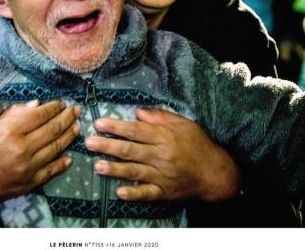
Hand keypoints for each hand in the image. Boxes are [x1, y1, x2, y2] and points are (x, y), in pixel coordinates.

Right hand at [0, 100, 79, 217]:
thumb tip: (37, 104)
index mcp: (10, 131)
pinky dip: (62, 163)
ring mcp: (27, 167)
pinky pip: (51, 171)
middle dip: (67, 118)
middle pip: (52, 129)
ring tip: (77, 127)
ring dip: (69, 136)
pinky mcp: (30, 183)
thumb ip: (14, 115)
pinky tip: (69, 155)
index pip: (39, 115)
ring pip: (56, 148)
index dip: (53, 107)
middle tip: (76, 111)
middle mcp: (21, 148)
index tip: (61, 103)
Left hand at [85, 109, 240, 201]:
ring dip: (114, 169)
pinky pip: (147, 193)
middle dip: (108, 146)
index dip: (116, 127)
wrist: (215, 173)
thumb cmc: (198, 144)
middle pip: (130, 150)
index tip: (99, 123)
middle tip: (89, 143)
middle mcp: (161, 156)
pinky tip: (119, 193)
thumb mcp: (183, 123)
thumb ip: (160, 116)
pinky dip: (134, 193)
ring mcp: (162, 175)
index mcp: (164, 137)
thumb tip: (138, 111)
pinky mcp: (164, 191)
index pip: (136, 131)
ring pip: (134, 171)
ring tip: (97, 166)